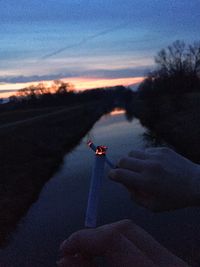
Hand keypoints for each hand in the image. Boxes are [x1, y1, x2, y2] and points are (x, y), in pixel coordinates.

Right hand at [58, 220, 187, 266]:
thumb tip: (65, 259)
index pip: (113, 239)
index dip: (83, 239)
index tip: (64, 249)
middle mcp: (168, 264)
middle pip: (124, 229)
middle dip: (94, 237)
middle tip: (74, 253)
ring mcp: (173, 262)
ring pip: (133, 234)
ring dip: (106, 240)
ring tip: (88, 256)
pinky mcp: (172, 263)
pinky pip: (141, 244)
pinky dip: (120, 247)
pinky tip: (108, 259)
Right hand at [109, 147, 199, 210]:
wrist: (197, 184)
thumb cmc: (175, 198)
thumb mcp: (154, 207)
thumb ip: (136, 198)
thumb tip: (125, 186)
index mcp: (145, 182)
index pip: (119, 174)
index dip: (112, 175)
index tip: (112, 176)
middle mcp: (149, 167)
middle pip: (122, 160)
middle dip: (120, 167)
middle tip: (125, 172)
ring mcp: (156, 156)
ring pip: (132, 153)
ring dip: (132, 160)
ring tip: (140, 168)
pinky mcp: (162, 150)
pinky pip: (145, 151)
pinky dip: (145, 157)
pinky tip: (154, 164)